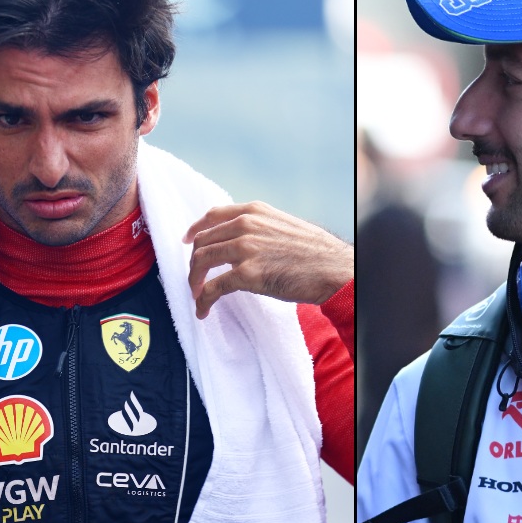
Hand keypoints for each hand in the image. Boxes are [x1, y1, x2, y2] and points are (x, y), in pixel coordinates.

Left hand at [182, 201, 353, 319]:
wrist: (333, 269)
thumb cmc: (315, 253)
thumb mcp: (284, 226)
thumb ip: (260, 228)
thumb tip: (243, 239)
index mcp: (254, 212)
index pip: (212, 216)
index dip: (195, 230)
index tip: (188, 242)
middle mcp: (245, 226)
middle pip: (202, 241)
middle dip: (194, 262)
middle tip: (195, 278)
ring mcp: (244, 249)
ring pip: (201, 262)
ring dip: (194, 281)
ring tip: (197, 295)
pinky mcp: (246, 274)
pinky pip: (212, 288)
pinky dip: (203, 300)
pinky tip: (203, 310)